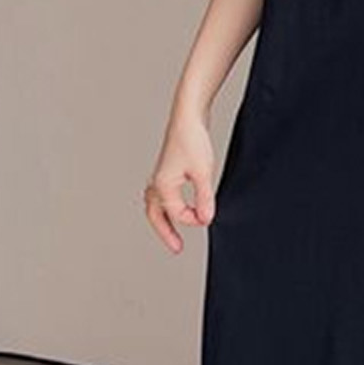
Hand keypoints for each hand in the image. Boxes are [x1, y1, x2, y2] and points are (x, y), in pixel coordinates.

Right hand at [144, 110, 217, 254]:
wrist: (188, 116)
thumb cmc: (193, 140)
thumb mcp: (203, 172)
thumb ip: (204, 199)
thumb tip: (205, 220)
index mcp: (162, 185)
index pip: (176, 214)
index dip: (194, 219)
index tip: (209, 217)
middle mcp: (156, 182)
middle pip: (155, 215)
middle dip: (165, 232)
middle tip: (176, 247)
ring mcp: (159, 176)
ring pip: (155, 205)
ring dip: (163, 219)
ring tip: (172, 232)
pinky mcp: (165, 170)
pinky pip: (160, 195)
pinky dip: (166, 206)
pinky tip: (177, 205)